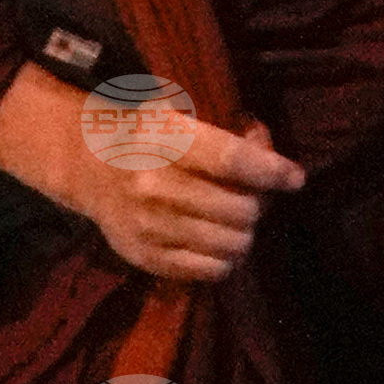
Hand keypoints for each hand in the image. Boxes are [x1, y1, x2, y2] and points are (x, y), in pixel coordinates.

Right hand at [89, 108, 304, 282]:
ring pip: (229, 244)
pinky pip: (207, 271)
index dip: (271, 171)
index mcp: (164, 141)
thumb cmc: (146, 133)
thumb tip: (270, 150)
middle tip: (254, 198)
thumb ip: (227, 129)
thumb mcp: (179, 112)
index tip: (295, 177)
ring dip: (245, 233)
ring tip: (237, 221)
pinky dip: (225, 260)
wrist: (87, 166)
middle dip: (258, 205)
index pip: (230, 160)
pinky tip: (220, 243)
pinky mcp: (144, 256)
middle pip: (237, 209)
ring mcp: (147, 226)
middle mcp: (154, 186)